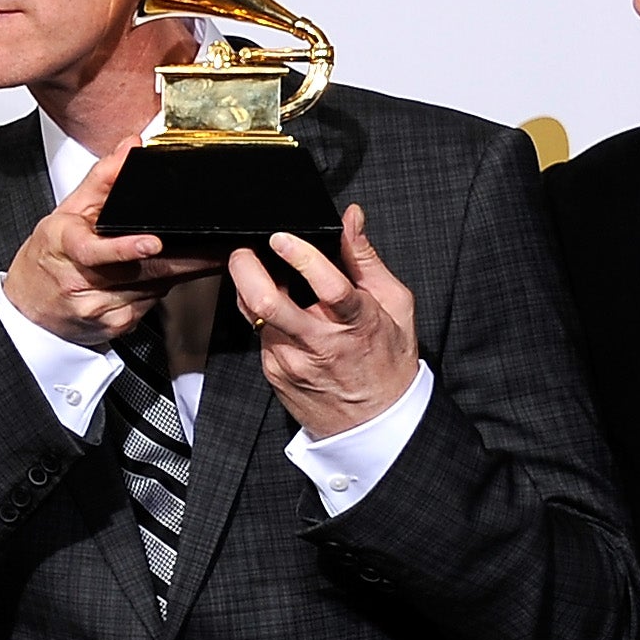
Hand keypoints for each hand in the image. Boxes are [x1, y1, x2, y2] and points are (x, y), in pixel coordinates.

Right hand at [3, 138, 217, 349]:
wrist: (30, 307)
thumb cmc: (49, 257)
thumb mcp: (66, 212)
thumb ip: (102, 178)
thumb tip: (130, 148)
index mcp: (65, 247)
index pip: (94, 250)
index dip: (125, 247)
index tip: (153, 242)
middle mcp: (81, 282)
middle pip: (141, 270)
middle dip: (185, 259)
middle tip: (217, 249)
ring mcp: (99, 308)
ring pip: (154, 286)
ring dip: (178, 270)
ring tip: (194, 256)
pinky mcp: (116, 325)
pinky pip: (151, 301)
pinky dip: (160, 286)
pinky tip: (156, 276)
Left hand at [234, 206, 420, 437]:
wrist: (374, 422)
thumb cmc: (388, 359)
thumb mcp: (394, 305)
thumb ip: (365, 258)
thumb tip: (351, 218)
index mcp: (357, 322)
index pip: (328, 287)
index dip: (301, 258)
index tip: (281, 238)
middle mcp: (319, 343)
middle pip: (267, 303)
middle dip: (246, 269)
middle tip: (244, 251)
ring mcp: (291, 360)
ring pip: (253, 315)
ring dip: (250, 288)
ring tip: (258, 273)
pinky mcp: (273, 372)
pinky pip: (257, 333)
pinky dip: (260, 314)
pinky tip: (276, 309)